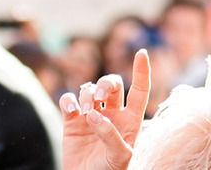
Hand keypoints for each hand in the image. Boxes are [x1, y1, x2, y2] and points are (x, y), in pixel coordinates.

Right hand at [58, 49, 150, 169]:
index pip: (139, 90)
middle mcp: (112, 114)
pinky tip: (71, 110)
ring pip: (90, 89)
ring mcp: (91, 115)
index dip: (141, 71)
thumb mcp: (119, 157)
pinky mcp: (72, 120)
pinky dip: (69, 100)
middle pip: (112, 84)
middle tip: (99, 96)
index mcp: (130, 120)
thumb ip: (111, 135)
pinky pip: (69, 99)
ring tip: (84, 114)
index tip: (141, 53)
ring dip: (87, 96)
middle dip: (106, 83)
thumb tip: (95, 115)